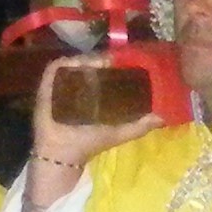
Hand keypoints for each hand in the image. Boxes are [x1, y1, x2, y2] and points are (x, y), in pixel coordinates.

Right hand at [30, 59, 160, 172]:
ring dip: (89, 59)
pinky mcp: (48, 83)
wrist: (65, 153)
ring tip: (104, 61)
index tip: (128, 59)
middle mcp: (76, 83)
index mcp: (91, 92)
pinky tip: (85, 65)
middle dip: (104, 58)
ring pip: (76, 62)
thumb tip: (164, 117)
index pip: (104, 70)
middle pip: (90, 63)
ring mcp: (60, 82)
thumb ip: (140, 125)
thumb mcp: (119, 131)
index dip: (116, 63)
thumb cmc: (89, 142)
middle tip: (118, 58)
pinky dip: (71, 63)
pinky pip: (58, 66)